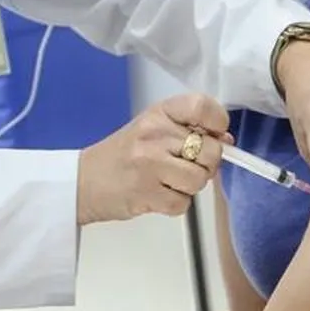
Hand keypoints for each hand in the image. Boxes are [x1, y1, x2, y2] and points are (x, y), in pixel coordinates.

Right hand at [76, 93, 227, 224]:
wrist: (83, 181)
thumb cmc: (124, 154)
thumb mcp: (153, 130)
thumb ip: (189, 130)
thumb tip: (226, 141)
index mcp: (159, 112)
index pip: (203, 106)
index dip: (217, 123)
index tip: (214, 135)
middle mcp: (155, 134)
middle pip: (211, 150)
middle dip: (206, 164)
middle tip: (187, 165)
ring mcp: (151, 164)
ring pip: (200, 179)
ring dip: (190, 186)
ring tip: (169, 181)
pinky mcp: (147, 193)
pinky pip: (184, 203)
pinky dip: (175, 204)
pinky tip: (158, 195)